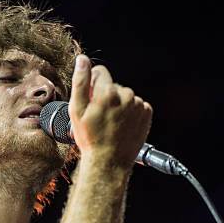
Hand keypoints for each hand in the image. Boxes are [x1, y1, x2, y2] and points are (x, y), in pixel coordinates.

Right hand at [69, 55, 152, 170]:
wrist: (109, 162)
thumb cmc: (90, 139)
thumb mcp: (77, 111)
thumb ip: (80, 82)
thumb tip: (82, 60)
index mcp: (107, 92)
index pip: (100, 72)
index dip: (92, 86)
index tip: (91, 101)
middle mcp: (125, 94)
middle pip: (113, 85)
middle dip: (106, 97)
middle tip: (99, 118)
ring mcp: (138, 104)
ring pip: (125, 96)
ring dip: (118, 105)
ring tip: (111, 124)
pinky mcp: (146, 113)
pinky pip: (136, 106)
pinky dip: (130, 113)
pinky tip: (122, 126)